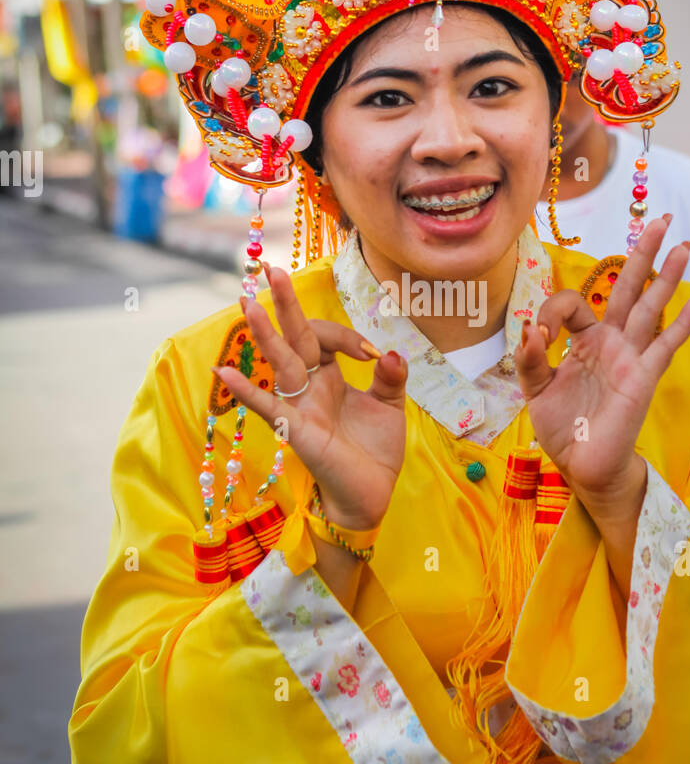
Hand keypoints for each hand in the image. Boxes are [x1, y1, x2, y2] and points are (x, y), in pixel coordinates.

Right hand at [214, 267, 406, 530]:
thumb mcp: (390, 406)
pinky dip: (246, 391)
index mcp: (331, 377)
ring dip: (264, 333)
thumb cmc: (375, 451)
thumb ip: (391, 377)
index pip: (326, 339)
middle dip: (285, 304)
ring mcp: (300, 406)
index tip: (371, 355)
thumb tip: (390, 352)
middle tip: (273, 269)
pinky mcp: (295, 430)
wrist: (371, 495)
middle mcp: (310, 387)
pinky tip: (224, 372)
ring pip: (280, 362)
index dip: (346, 337)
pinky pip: (266, 407)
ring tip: (247, 302)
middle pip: (295, 338)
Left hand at [514, 215, 689, 504]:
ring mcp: (631, 357)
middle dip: (644, 253)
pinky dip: (684, 322)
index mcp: (584, 342)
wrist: (584, 466)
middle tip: (662, 219)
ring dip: (668, 274)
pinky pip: (666, 344)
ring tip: (684, 241)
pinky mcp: (643, 376)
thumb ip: (530, 360)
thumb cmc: (563, 427)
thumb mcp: (535, 391)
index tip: (538, 336)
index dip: (552, 311)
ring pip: (651, 306)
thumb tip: (529, 328)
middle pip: (628, 288)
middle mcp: (611, 342)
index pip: (574, 303)